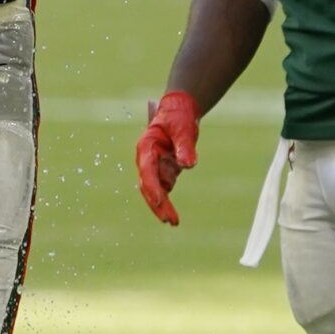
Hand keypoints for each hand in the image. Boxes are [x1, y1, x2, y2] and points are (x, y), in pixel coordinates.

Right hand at [134, 91, 200, 224]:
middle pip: (150, 187)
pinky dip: (170, 189)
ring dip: (166, 199)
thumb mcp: (185, 129)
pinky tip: (178, 183)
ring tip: (175, 210)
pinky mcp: (163, 169)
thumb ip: (186, 146)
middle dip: (159, 206)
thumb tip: (188, 166)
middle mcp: (147, 159)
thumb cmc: (179, 117)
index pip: (148, 172)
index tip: (161, 203)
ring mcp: (154, 165)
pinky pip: (167, 184)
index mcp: (146, 147)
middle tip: (171, 222)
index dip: (153, 188)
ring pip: (159, 188)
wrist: (180, 110)